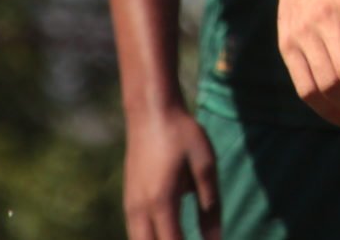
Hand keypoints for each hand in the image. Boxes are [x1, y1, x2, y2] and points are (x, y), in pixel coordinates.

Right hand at [123, 104, 221, 239]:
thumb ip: (210, 206)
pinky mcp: (128, 200)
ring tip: (181, 235)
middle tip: (189, 239)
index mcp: (161, 202)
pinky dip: (151, 239)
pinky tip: (168, 234)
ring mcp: (130, 206)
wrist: (151, 111)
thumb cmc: (182, 135)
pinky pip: (136, 233)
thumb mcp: (204, 166)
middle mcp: (140, 209)